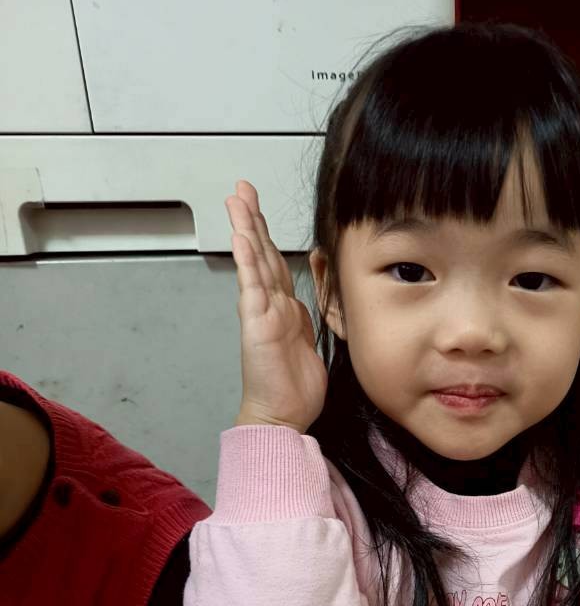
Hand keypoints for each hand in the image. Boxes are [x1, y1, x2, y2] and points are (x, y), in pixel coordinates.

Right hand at [226, 180, 327, 432]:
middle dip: (252, 219)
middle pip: (262, 253)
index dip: (270, 235)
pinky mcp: (257, 325)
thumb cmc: (294, 389)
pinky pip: (252, 287)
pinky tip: (241, 239)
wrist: (282, 416)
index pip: (276, 263)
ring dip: (246, 229)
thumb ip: (310, 319)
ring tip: (236, 200)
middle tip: (242, 189)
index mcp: (285, 310)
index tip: (261, 209)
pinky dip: (247, 261)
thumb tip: (318, 301)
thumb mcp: (311, 344)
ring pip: (254, 262)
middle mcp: (271, 307)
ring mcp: (262, 313)